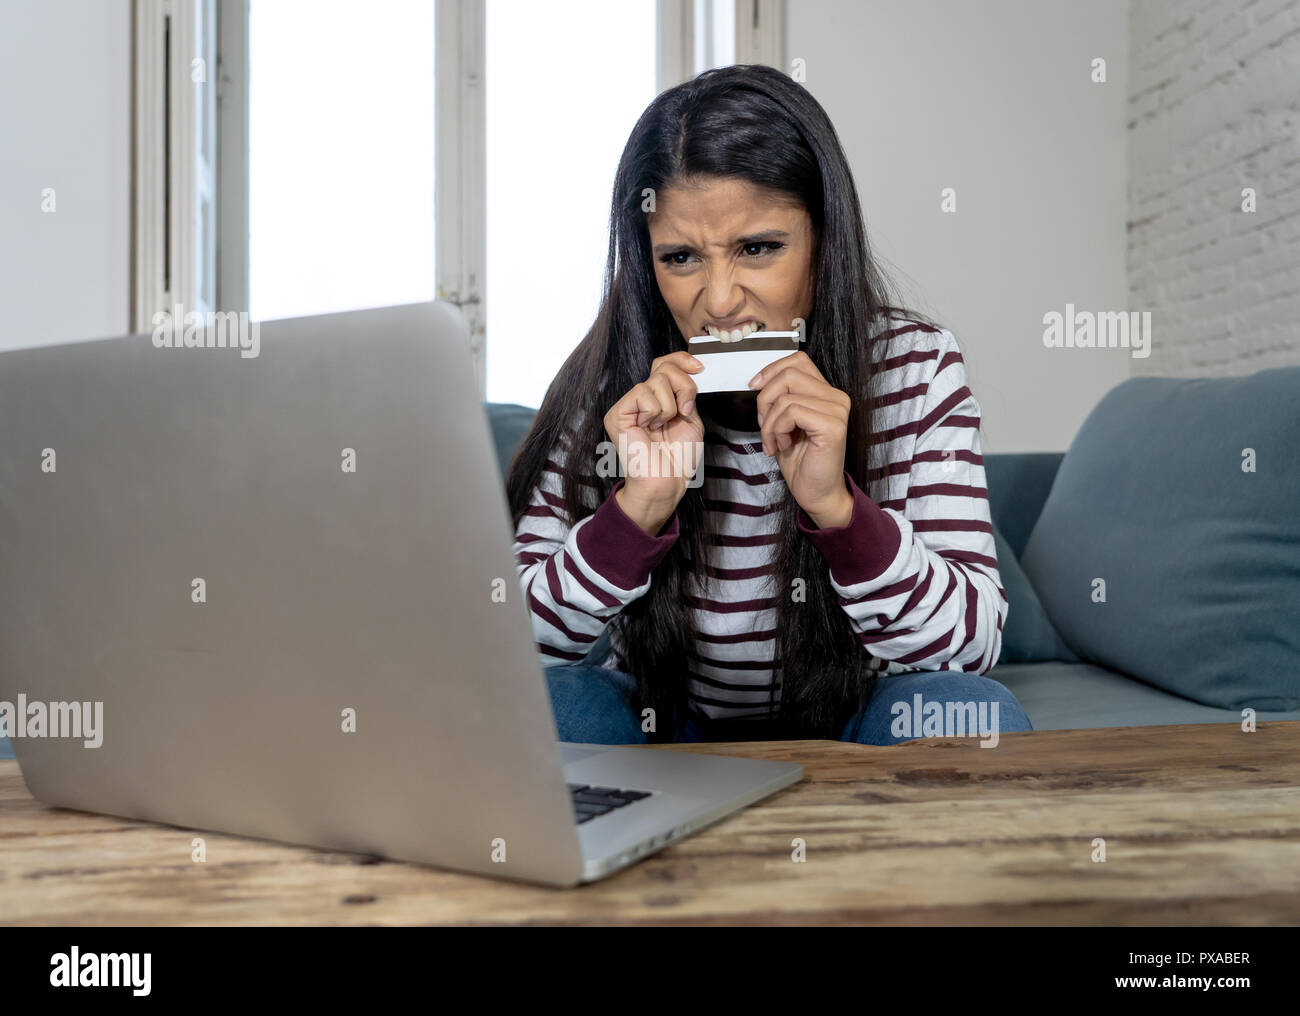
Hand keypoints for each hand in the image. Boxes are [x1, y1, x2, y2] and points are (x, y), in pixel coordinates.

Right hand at [603, 351, 705, 533]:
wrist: (667, 483)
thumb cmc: (678, 458)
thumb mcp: (691, 417)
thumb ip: (688, 392)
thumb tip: (692, 367)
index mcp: (657, 399)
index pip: (664, 364)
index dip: (681, 360)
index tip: (700, 367)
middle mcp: (640, 399)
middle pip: (663, 368)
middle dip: (683, 387)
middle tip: (683, 412)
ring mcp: (627, 406)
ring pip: (656, 381)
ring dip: (670, 407)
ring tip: (662, 427)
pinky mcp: (617, 414)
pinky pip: (643, 394)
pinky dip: (655, 412)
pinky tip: (649, 429)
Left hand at [749, 350, 853, 527]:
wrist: (816, 492)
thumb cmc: (801, 461)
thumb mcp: (785, 423)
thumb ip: (780, 398)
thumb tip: (759, 381)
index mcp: (826, 393)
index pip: (798, 360)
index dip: (772, 369)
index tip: (754, 386)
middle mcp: (836, 398)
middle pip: (789, 374)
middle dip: (765, 399)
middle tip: (764, 424)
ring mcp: (837, 410)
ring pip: (786, 396)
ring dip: (769, 423)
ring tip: (774, 441)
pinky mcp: (833, 426)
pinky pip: (791, 412)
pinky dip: (777, 430)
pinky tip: (784, 445)